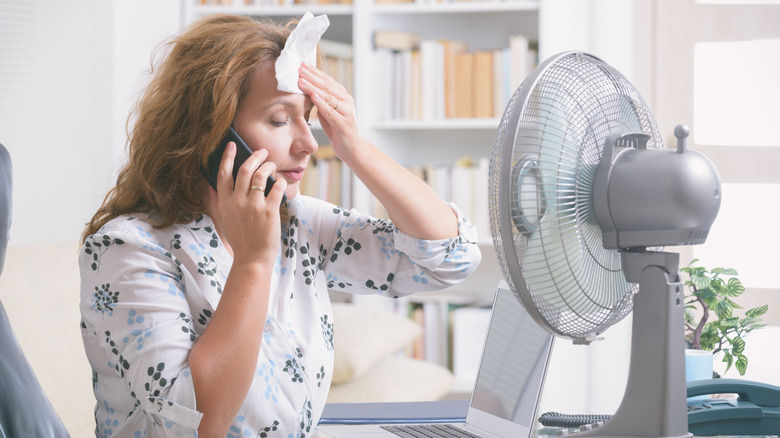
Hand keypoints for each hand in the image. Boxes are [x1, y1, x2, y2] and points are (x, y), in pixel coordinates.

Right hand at [208, 142, 286, 264]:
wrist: (252, 259)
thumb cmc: (239, 240)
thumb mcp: (222, 220)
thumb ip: (216, 202)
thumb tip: (208, 187)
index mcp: (224, 202)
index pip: (224, 173)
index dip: (228, 156)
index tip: (232, 145)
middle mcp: (237, 202)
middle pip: (244, 169)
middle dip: (254, 156)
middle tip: (261, 151)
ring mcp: (253, 206)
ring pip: (260, 175)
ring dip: (268, 166)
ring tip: (272, 165)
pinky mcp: (269, 212)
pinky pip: (276, 188)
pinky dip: (279, 182)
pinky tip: (280, 182)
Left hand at [297, 62, 361, 161]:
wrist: (352, 148)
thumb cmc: (338, 129)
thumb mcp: (327, 112)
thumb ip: (320, 100)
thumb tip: (305, 88)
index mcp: (342, 96)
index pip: (327, 80)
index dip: (315, 72)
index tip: (302, 64)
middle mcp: (346, 101)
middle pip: (327, 86)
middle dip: (312, 76)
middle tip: (300, 68)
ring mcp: (346, 112)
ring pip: (328, 96)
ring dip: (313, 87)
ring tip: (301, 81)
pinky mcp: (343, 124)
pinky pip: (331, 112)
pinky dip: (321, 103)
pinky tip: (313, 96)